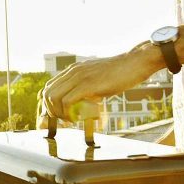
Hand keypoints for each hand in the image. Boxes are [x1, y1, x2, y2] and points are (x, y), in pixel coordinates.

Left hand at [40, 45, 160, 121]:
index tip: (57, 115)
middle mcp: (73, 72)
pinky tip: (77, 119)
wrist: (135, 63)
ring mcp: (80, 77)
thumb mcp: (98, 77)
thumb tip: (82, 103)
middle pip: (48, 93)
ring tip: (70, 120)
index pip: (49, 86)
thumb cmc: (121, 73)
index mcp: (74, 70)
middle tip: (64, 120)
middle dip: (51, 111)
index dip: (48, 103)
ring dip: (59, 113)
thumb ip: (87, 87)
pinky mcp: (88, 85)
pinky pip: (68, 101)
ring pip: (54, 97)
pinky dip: (69, 113)